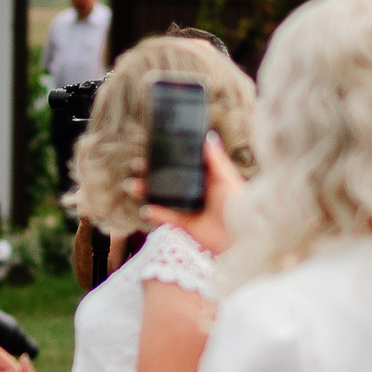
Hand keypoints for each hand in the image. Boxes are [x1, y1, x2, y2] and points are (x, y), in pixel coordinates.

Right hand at [138, 131, 245, 255]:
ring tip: (131, 185)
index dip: (168, 157)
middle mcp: (195, 190)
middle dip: (151, 173)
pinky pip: (165, 217)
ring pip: (162, 196)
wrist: (240, 236)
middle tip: (137, 165)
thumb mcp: (227, 178)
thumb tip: (209, 135)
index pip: (183, 164)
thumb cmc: (239, 204)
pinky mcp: (185, 224)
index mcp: (206, 177)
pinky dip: (154, 213)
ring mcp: (188, 207)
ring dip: (146, 191)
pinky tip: (145, 209)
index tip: (153, 148)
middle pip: (169, 179)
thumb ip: (216, 159)